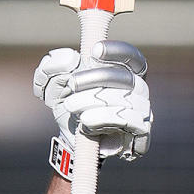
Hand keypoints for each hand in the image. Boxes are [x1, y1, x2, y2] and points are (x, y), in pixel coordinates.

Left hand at [34, 41, 151, 159]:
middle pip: (127, 77)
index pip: (131, 58)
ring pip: (126, 99)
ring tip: (71, 105)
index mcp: (122, 74)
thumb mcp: (54, 87)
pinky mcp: (140, 134)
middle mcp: (137, 92)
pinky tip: (86, 121)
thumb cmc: (70, 109)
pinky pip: (131, 122)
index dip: (117, 51)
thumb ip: (53, 69)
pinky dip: (105, 118)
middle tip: (72, 83)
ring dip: (93, 100)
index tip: (95, 50)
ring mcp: (141, 113)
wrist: (71, 143)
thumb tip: (67, 58)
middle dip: (97, 77)